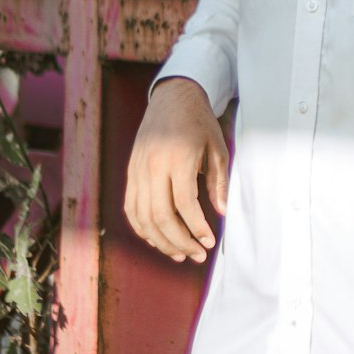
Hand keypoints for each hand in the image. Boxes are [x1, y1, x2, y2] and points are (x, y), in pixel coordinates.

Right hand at [124, 77, 228, 263]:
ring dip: (161, 241)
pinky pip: (131, 208)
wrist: (172, 98)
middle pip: (160, 215)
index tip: (210, 241)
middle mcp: (152, 165)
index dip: (197, 227)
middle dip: (179, 241)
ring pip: (142, 216)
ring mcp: (137, 169)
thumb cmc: (199, 123)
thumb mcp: (218, 148)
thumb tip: (222, 213)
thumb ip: (219, 182)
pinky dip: (142, 228)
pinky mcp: (130, 172)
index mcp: (177, 157)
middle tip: (197, 255)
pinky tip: (159, 240)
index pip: (184, 204)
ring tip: (181, 254)